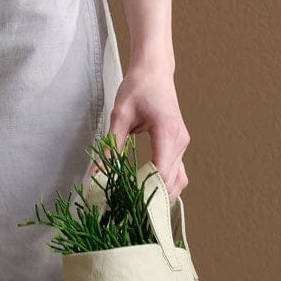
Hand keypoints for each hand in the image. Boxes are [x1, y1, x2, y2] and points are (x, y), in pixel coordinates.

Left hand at [105, 62, 190, 198]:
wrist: (154, 70)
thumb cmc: (137, 87)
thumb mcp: (120, 115)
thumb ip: (111, 145)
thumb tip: (98, 172)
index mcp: (167, 133)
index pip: (161, 173)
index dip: (146, 191)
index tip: (127, 203)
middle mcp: (180, 142)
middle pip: (172, 182)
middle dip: (152, 198)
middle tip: (128, 210)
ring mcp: (182, 144)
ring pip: (179, 180)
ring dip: (161, 194)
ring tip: (138, 204)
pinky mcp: (179, 144)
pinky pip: (177, 171)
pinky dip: (165, 184)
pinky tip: (147, 190)